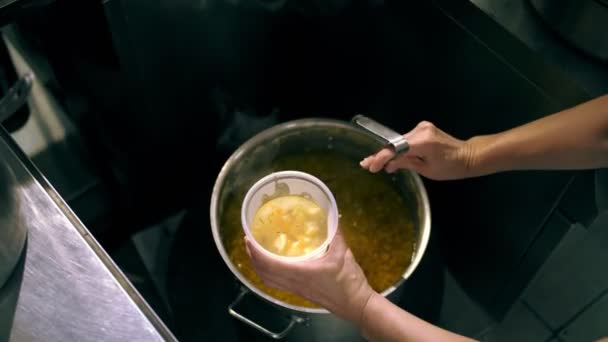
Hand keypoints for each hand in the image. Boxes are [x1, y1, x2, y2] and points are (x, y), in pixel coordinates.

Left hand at [245, 230, 373, 323]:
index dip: (256, 252)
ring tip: (255, 252)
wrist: (356, 305)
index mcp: (300, 272)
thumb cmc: (348, 281)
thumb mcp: (342, 253)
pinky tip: (271, 265)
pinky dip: (268, 274)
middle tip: (249, 240)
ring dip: (258, 266)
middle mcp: (294, 283)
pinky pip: (276, 284)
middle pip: (264, 273)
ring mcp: (296, 290)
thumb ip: (336, 233)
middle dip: (252, 257)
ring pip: (268, 280)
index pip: (269, 264)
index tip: (249, 238)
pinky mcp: (300, 293)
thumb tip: (332, 214)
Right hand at [360, 121, 475, 179]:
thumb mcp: (427, 170)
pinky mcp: (423, 128)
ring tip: (374, 163)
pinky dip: (398, 147)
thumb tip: (388, 165)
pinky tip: (389, 156)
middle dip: (381, 154)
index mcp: (424, 142)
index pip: (396, 148)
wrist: (468, 155)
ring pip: (399, 140)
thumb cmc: (451, 167)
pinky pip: (406, 139)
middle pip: (395, 143)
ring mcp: (422, 127)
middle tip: (366, 164)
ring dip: (389, 151)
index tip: (371, 167)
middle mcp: (421, 130)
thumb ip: (406, 163)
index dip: (382, 157)